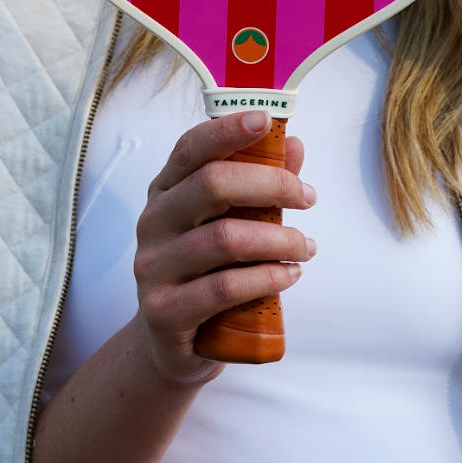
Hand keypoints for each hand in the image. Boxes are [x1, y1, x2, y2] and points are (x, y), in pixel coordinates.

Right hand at [130, 110, 316, 387]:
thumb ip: (258, 185)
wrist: (168, 342)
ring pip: (223, 239)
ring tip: (306, 246)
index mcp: (166, 192)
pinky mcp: (164, 312)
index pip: (190, 148)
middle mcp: (153, 223)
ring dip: (278, 238)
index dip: (226, 130)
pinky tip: (290, 274)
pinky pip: (222, 289)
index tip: (266, 120)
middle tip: (308, 198)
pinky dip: (266, 278)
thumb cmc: (205, 271)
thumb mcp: (229, 223)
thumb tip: (293, 145)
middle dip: (271, 185)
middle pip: (211, 185)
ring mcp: (153, 268)